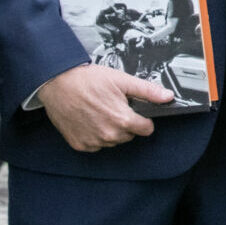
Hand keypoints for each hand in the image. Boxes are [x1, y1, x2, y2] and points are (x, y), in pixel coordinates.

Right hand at [38, 63, 174, 152]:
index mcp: (122, 120)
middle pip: (129, 135)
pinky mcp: (80, 145)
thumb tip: (167, 96)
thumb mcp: (122, 80)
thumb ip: (147, 91)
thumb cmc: (87, 80)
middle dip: (126, 123)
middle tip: (113, 106)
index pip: (146, 129)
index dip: (143, 119)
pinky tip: (89, 119)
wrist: (58, 83)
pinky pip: (95, 144)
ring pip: (112, 141)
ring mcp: (93, 141)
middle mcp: (109, 135)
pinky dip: (94, 134)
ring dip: (110, 129)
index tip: (136, 112)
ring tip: (99, 111)